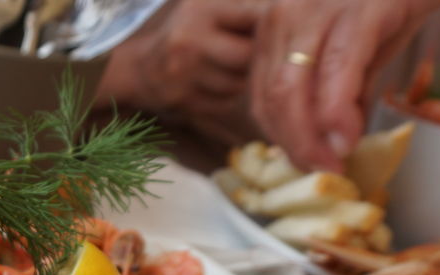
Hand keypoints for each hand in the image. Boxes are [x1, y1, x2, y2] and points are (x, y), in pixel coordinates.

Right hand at [97, 0, 266, 125]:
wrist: (143, 68)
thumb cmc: (191, 31)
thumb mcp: (210, 7)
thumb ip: (247, 9)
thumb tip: (296, 11)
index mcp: (202, 9)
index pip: (256, 18)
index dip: (272, 27)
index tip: (281, 30)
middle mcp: (189, 40)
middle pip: (247, 56)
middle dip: (256, 57)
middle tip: (257, 53)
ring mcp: (184, 73)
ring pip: (238, 82)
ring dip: (244, 78)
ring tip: (232, 66)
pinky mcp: (183, 100)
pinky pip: (225, 101)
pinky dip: (229, 95)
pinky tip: (219, 83)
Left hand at [249, 0, 439, 170]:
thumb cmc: (392, 2)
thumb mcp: (355, 54)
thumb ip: (339, 97)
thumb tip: (331, 145)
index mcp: (276, 27)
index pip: (262, 96)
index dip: (281, 139)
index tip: (304, 166)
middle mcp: (285, 13)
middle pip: (273, 98)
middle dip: (295, 146)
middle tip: (322, 172)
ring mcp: (316, 8)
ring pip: (293, 89)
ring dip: (312, 138)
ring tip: (335, 162)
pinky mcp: (361, 8)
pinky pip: (338, 70)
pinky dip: (338, 112)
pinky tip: (349, 137)